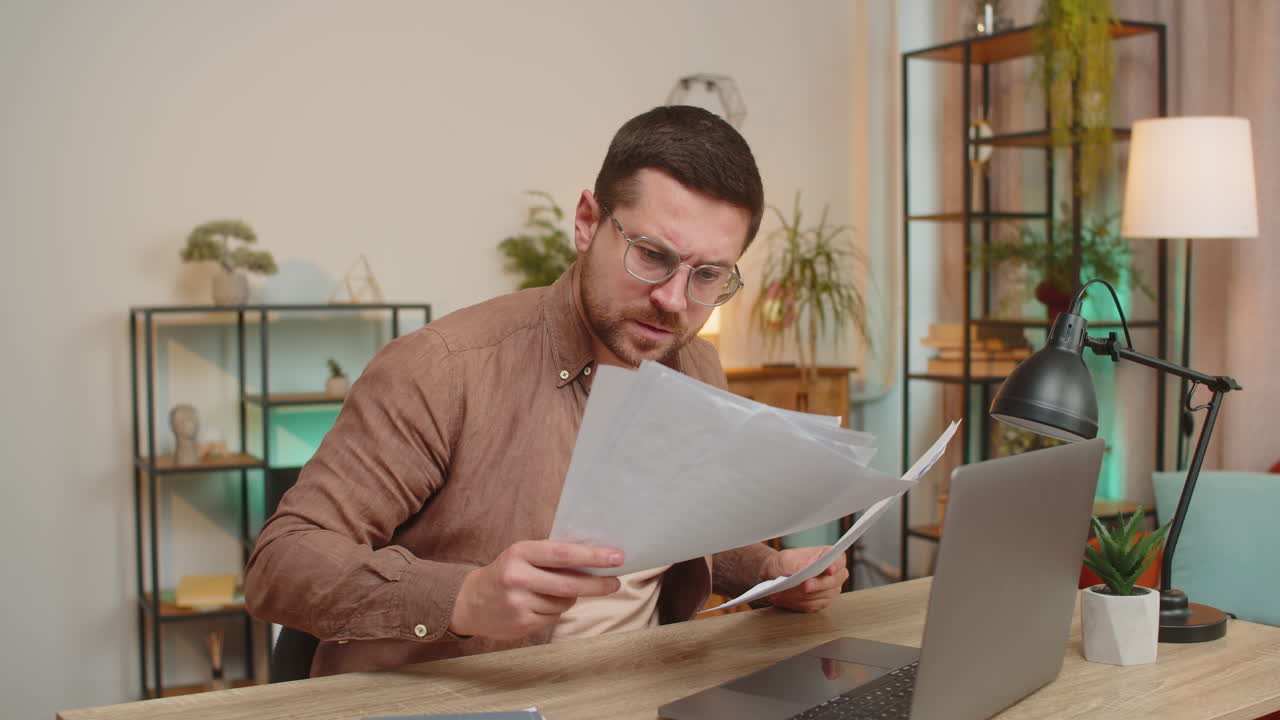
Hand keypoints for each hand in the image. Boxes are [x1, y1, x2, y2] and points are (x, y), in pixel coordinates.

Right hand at [449, 540, 623, 638]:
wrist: (468, 602)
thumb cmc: (505, 572)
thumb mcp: (522, 555)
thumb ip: (551, 556)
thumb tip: (594, 559)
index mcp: (520, 552)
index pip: (564, 554)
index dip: (593, 556)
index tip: (617, 557)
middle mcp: (518, 577)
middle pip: (570, 584)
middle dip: (598, 584)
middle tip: (615, 582)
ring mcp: (519, 603)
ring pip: (564, 602)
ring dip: (570, 597)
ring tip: (553, 591)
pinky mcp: (521, 624)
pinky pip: (554, 617)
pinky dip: (555, 610)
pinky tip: (540, 604)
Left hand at [761, 546, 847, 612]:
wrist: (780, 574)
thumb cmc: (787, 563)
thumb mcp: (789, 560)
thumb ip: (799, 564)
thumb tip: (804, 570)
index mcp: (831, 556)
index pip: (838, 561)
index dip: (835, 566)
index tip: (829, 570)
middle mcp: (836, 574)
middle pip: (831, 582)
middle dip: (816, 584)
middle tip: (805, 585)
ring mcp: (831, 590)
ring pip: (820, 595)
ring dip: (802, 595)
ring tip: (785, 592)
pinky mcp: (822, 602)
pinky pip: (812, 605)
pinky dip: (798, 602)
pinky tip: (786, 599)